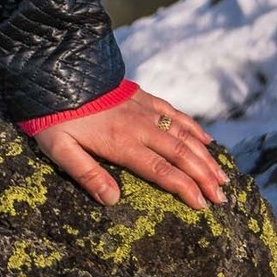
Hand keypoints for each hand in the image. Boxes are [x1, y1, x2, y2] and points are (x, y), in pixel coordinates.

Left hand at [30, 87, 227, 210]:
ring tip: (223, 177)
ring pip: (182, 134)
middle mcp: (139, 125)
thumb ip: (86, 174)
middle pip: (180, 154)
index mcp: (121, 142)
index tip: (203, 205)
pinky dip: (193, 127)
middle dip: (204, 177)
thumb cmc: (53, 116)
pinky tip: (206, 140)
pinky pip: (173, 112)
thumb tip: (113, 200)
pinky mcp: (141, 96)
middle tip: (222, 198)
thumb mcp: (60, 149)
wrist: (54, 70)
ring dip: (205, 156)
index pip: (161, 170)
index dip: (185, 188)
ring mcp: (142, 108)